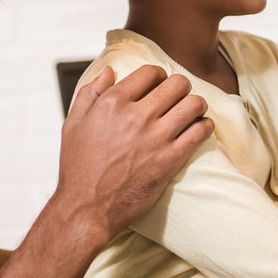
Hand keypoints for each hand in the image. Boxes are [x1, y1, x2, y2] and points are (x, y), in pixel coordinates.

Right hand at [51, 65, 211, 241]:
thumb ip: (91, 92)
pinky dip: (205, 126)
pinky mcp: (170, 160)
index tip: (160, 85)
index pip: (151, 72)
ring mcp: (155, 138)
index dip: (159, 76)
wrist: (87, 208)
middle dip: (181, 87)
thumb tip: (110, 70)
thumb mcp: (73, 123)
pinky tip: (200, 128)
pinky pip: (200, 132)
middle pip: (177, 84)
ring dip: (196, 105)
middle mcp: (136, 116)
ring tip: (193, 111)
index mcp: (112, 102)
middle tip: (179, 97)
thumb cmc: (78, 166)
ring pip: (194, 104)